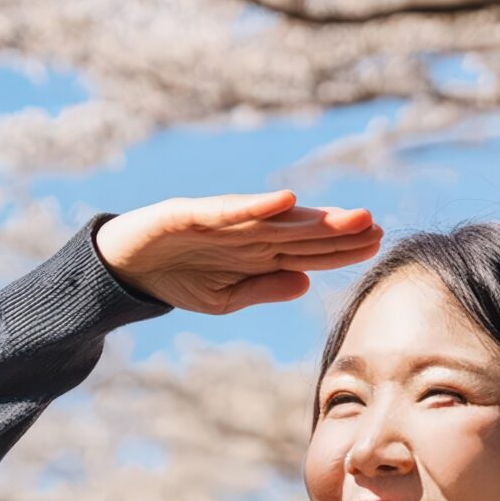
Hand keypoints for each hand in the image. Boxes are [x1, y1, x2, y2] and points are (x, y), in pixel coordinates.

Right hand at [94, 190, 381, 314]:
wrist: (122, 266)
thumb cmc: (176, 278)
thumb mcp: (223, 298)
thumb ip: (262, 289)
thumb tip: (306, 284)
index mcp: (255, 254)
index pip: (307, 252)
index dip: (341, 249)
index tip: (376, 244)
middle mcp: (246, 234)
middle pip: (301, 233)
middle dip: (338, 231)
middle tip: (376, 224)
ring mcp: (222, 222)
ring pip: (276, 220)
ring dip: (313, 218)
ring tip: (350, 216)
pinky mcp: (192, 213)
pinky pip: (230, 210)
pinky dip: (257, 206)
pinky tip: (287, 202)